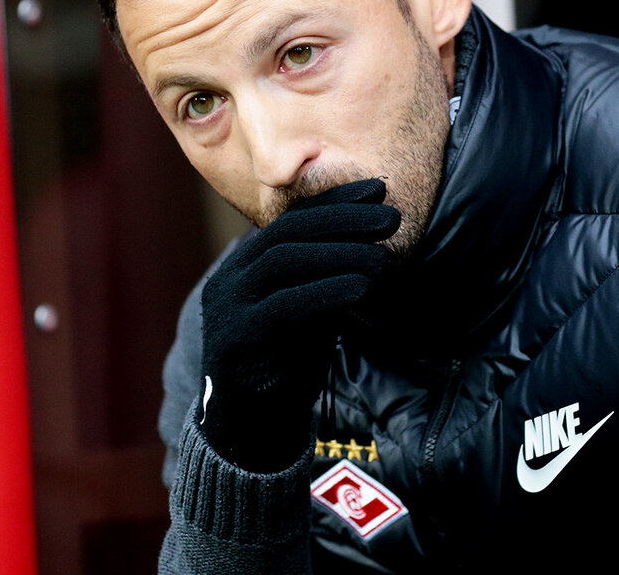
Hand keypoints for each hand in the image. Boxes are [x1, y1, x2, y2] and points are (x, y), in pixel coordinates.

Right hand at [199, 178, 399, 470]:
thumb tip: (373, 235)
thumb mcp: (314, 309)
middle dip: (343, 219)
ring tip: (384, 256)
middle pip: (288, 232)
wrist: (255, 429)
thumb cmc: (290, 364)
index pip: (292, 219)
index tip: (378, 189)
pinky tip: (362, 288)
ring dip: (340, 252)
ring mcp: (227, 307)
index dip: (335, 201)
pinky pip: (283, 305)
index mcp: (247, 266)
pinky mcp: (234, 339)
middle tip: (390, 218)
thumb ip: (329, 275)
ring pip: (283, 260)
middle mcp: (231, 279)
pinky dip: (326, 291)